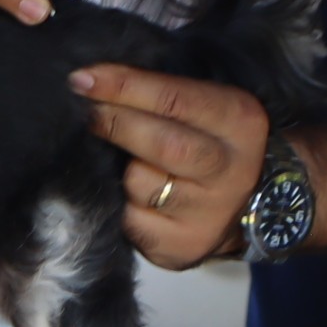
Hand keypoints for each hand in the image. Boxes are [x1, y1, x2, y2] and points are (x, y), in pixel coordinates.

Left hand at [70, 64, 271, 270]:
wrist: (244, 206)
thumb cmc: (208, 142)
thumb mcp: (202, 106)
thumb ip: (159, 93)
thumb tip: (92, 82)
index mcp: (239, 122)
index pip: (174, 98)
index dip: (123, 86)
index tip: (83, 79)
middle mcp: (233, 171)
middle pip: (162, 144)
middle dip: (115, 124)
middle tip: (88, 113)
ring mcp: (210, 215)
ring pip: (141, 183)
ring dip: (122, 171)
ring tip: (131, 164)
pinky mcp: (184, 247)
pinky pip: (132, 220)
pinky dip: (123, 204)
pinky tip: (134, 197)